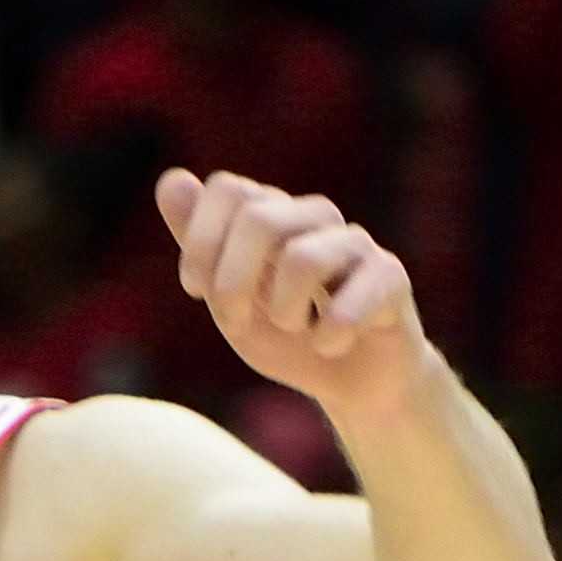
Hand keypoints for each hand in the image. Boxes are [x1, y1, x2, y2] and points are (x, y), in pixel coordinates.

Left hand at [157, 171, 426, 414]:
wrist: (352, 380)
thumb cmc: (288, 337)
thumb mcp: (229, 298)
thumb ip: (200, 245)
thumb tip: (170, 179)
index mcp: (274, 217)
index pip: (229, 189)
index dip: (200, 242)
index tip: (196, 290)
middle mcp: (315, 219)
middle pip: (259, 218)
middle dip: (232, 283)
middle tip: (237, 321)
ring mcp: (355, 244)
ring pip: (302, 258)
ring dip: (284, 312)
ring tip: (297, 329)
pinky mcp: (391, 277)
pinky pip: (349, 302)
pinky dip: (328, 338)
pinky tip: (331, 344)